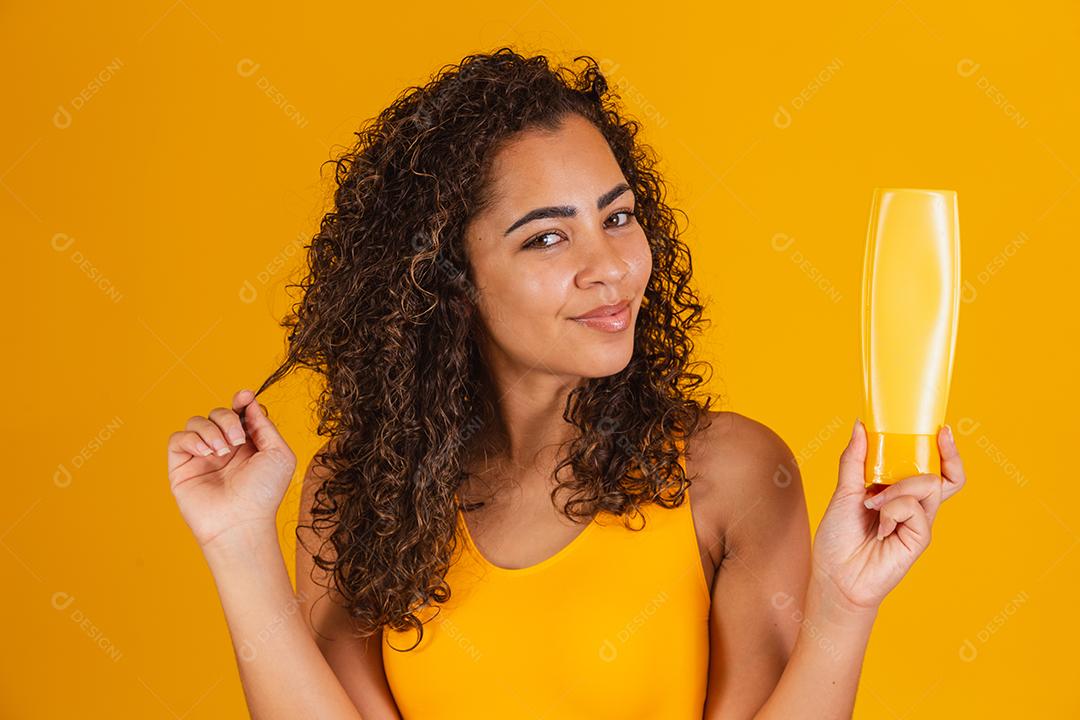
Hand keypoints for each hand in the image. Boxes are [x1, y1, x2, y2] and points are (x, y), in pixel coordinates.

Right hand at [166, 389, 296, 549]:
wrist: (241, 522)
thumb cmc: (263, 494)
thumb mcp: (278, 455)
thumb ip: (265, 426)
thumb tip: (251, 404)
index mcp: (248, 444)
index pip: (239, 412)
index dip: (240, 400)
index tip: (245, 397)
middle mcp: (224, 448)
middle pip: (218, 413)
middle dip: (228, 419)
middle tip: (238, 441)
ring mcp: (202, 456)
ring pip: (197, 421)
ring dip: (211, 430)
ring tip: (223, 451)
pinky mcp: (182, 466)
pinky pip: (178, 438)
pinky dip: (192, 439)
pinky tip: (207, 453)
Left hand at [810, 420, 966, 612]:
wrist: (835, 574)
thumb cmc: (839, 536)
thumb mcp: (844, 491)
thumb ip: (854, 460)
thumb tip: (861, 426)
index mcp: (897, 492)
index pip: (931, 469)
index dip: (943, 451)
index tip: (941, 430)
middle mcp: (913, 506)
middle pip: (944, 476)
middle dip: (945, 455)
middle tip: (939, 438)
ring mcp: (918, 522)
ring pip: (928, 485)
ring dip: (898, 488)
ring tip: (872, 503)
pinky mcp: (919, 538)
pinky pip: (915, 509)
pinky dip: (893, 509)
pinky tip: (879, 526)